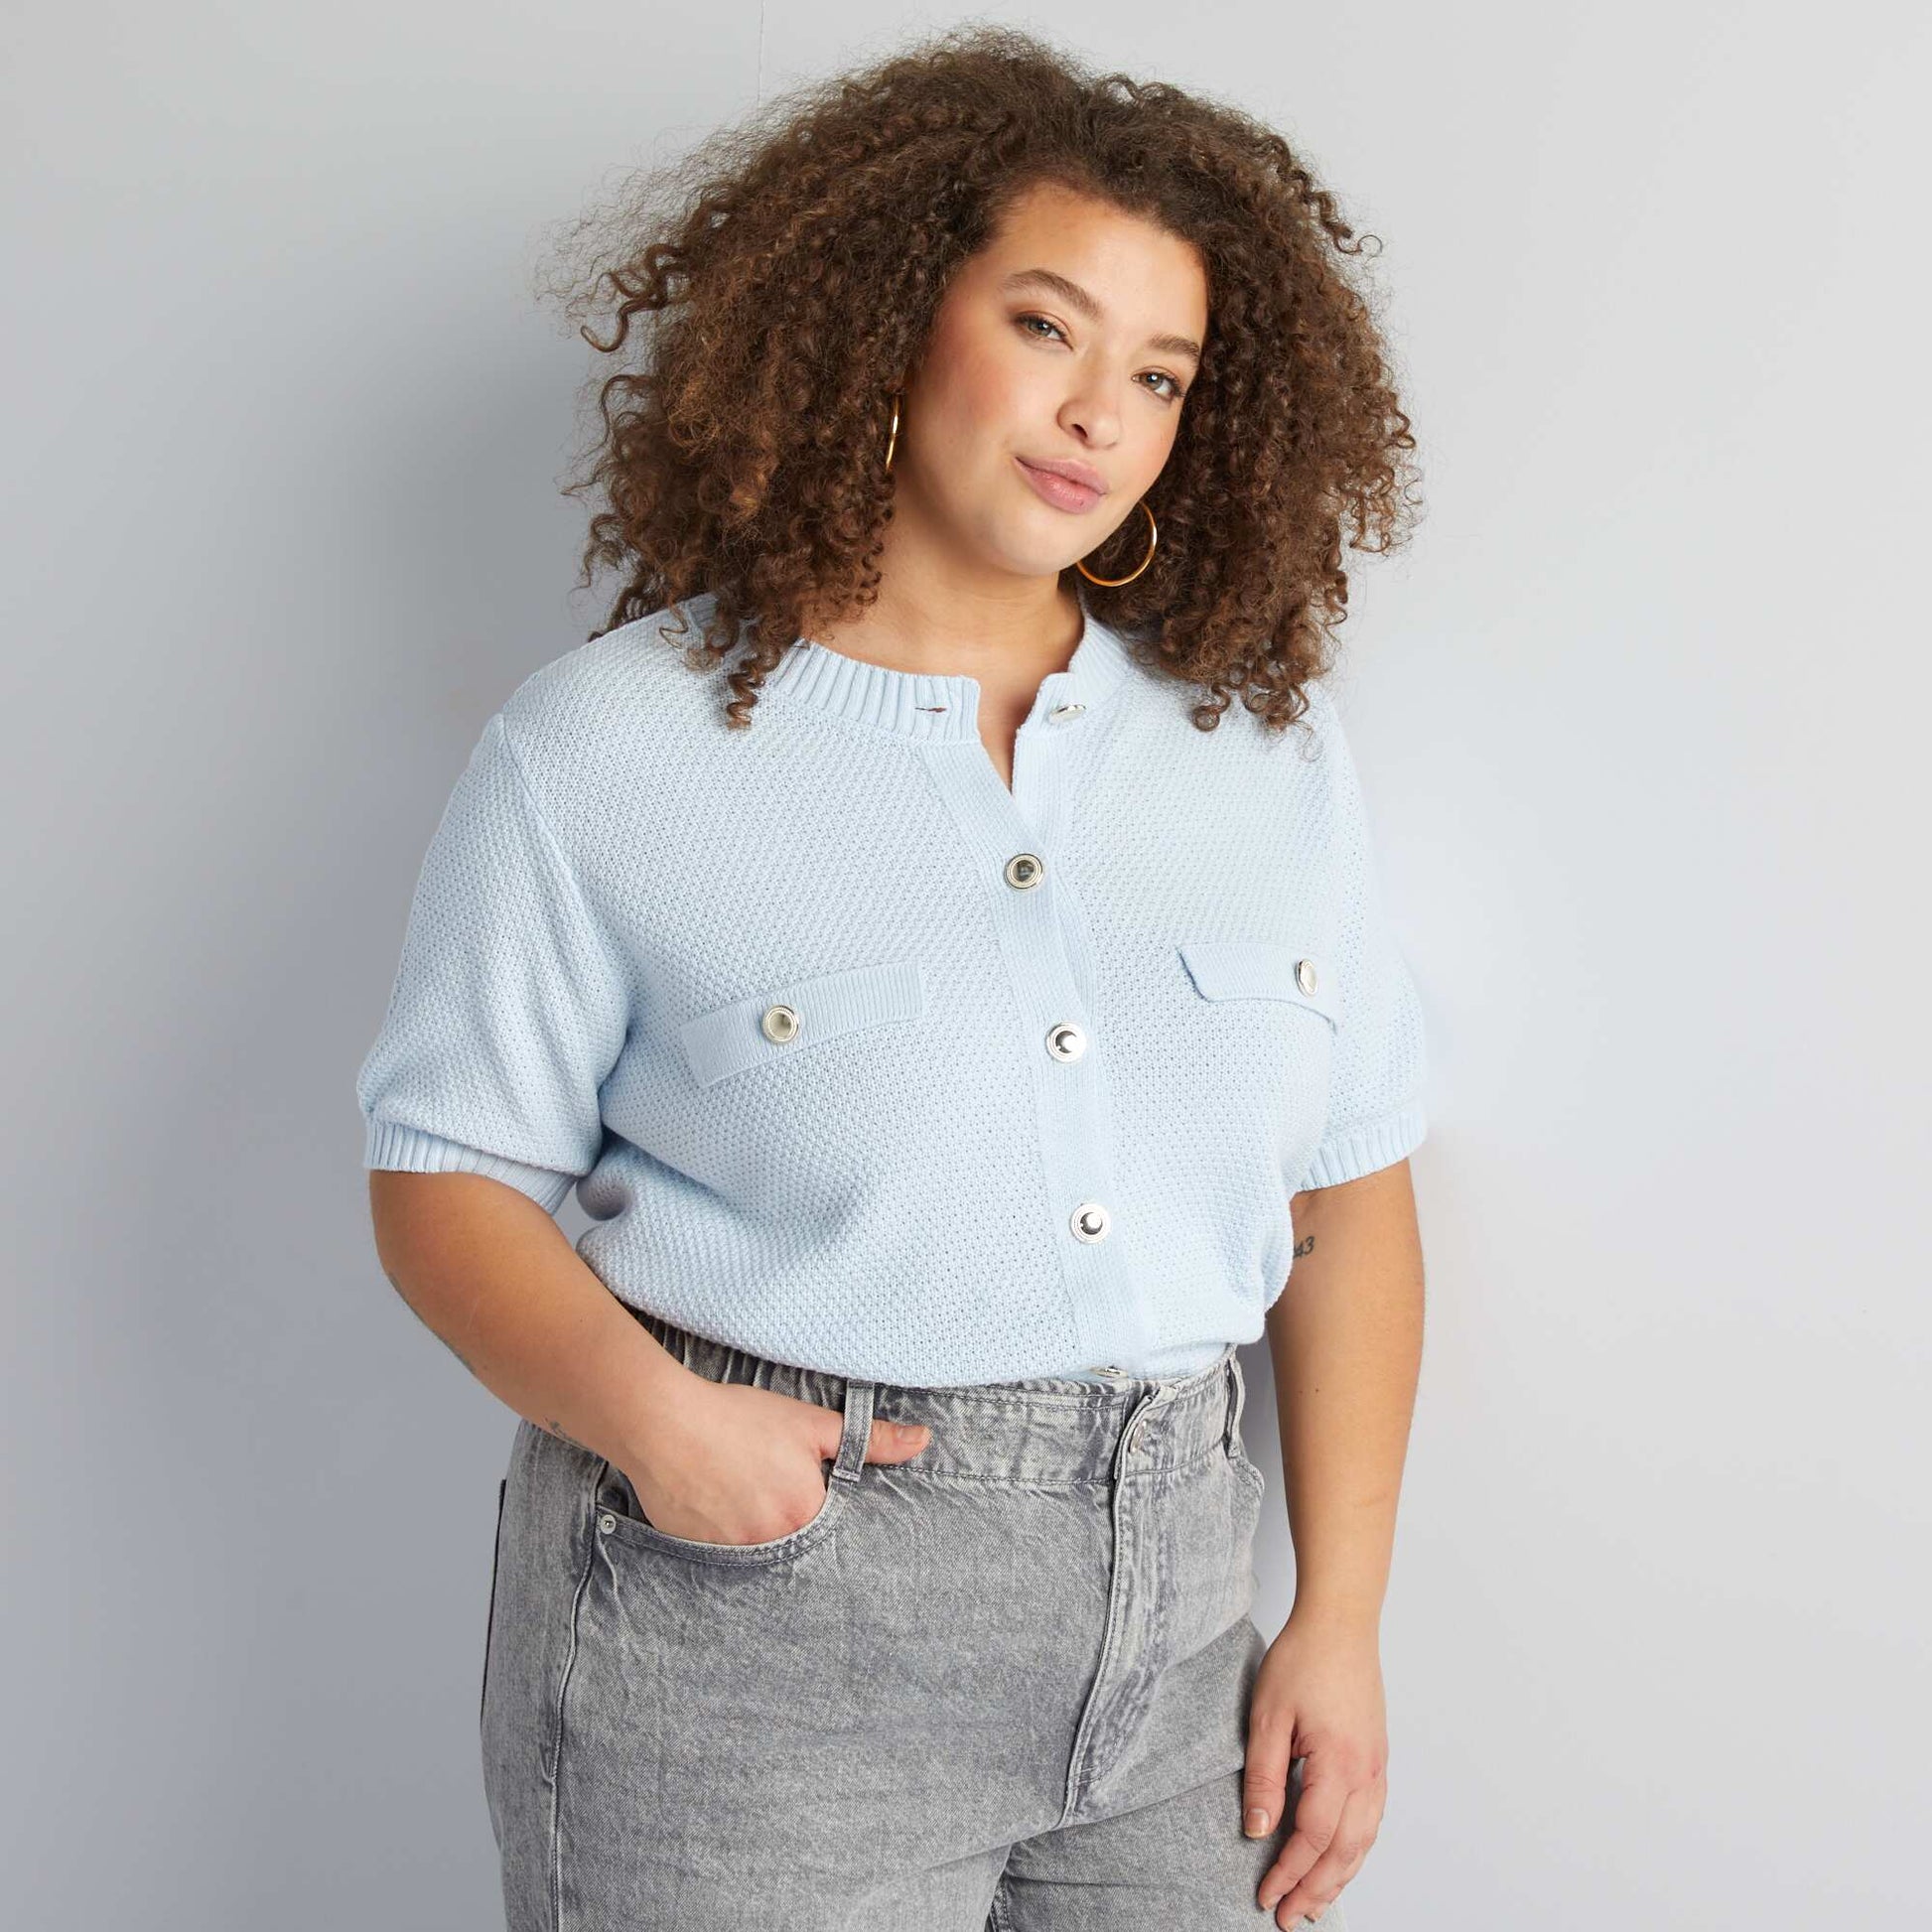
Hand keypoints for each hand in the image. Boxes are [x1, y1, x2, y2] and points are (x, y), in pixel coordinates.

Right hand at [615, 1375, 931, 1545]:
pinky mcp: (698, 1555)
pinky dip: (727, 1537)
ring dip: (759, 1534)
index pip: (834, 1531)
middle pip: (797, 1546)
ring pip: (760, 1554)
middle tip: (771, 1494)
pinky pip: (724, 1557)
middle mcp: (773, 1545)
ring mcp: (733, 1555)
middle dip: (790, 1524)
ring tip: (744, 1498)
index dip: (824, 1512)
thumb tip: (923, 1441)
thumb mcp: (812, 1423)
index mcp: (807, 1515)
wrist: (664, 1423)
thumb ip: (871, 1439)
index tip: (810, 1498)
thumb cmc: (740, 1418)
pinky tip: (718, 1508)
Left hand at [1243, 1607, 1388, 1926]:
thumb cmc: (1303, 1659)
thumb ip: (1264, 1777)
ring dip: (1339, 1877)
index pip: (1312, 1838)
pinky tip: (1340, 1860)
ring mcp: (1377, 1767)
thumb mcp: (1267, 1716)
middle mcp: (1366, 1773)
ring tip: (1314, 1903)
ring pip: (1365, 1841)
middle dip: (1316, 1890)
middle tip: (1289, 1918)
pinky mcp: (1378, 1758)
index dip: (1288, 1873)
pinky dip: (1356, 1850)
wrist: (1340, 1623)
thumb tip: (1257, 1829)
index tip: (1265, 1896)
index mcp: (1339, 1765)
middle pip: (1345, 1852)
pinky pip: (1372, 1819)